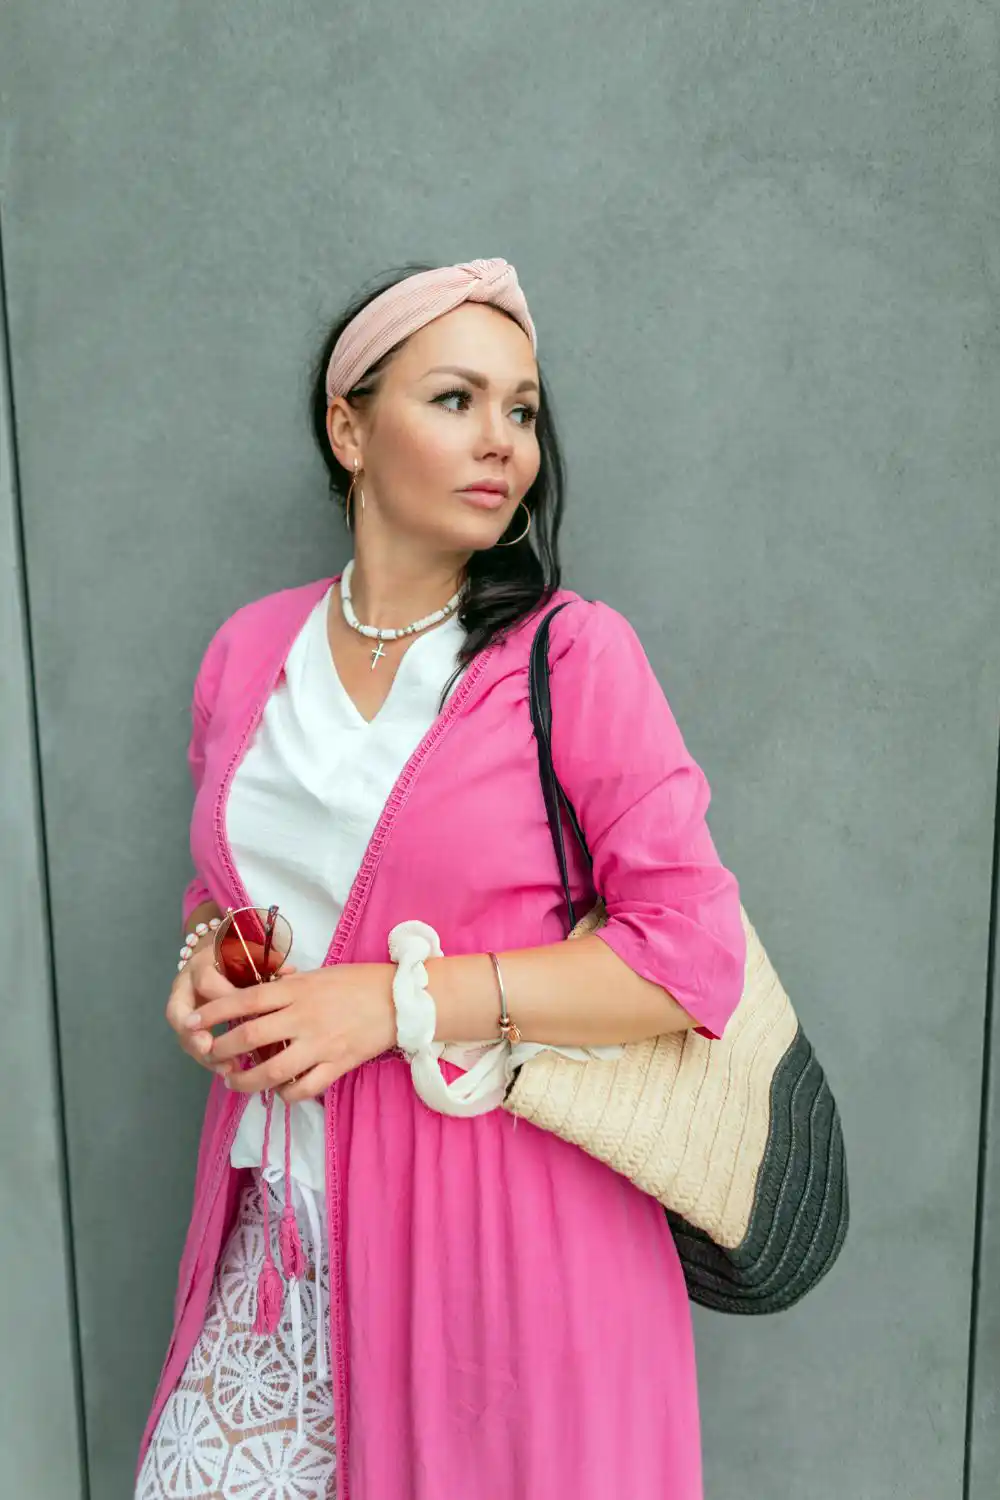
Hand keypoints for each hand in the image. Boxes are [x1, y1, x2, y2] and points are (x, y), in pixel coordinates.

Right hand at [165, 942, 296, 1079]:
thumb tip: (290, 974)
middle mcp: (186, 984)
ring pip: (183, 1033)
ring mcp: (183, 1006)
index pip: (207, 983)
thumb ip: (268, 964)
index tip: (247, 1016)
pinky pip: (191, 1043)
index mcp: (204, 962)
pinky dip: (208, 1059)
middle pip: (179, 1012)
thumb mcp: (254, 954)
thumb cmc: (243, 955)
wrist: (223, 954)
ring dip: (202, 1053)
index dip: (224, 1001)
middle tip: (209, 1049)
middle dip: (195, 1034)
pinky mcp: (188, 1024)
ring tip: (226, 1068)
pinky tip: (227, 1069)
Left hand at [184, 962, 397, 1102]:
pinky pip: (303, 1088)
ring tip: (233, 1082)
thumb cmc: (356, 982)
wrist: (400, 999)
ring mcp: (321, 1043)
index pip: (245, 999)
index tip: (193, 1020)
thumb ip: (285, 988)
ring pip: (272, 1070)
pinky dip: (285, 1094)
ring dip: (246, 1081)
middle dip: (221, 1050)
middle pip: (250, 1036)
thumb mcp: (316, 974)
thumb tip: (253, 998)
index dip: (214, 1011)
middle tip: (209, 1055)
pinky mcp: (337, 1065)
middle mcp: (304, 1016)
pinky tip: (278, 1092)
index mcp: (296, 989)